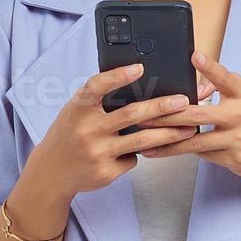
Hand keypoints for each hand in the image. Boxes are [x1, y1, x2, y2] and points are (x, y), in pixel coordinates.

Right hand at [24, 61, 200, 199]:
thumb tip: (139, 82)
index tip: (139, 67)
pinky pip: (133, 158)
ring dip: (169, 134)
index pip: (96, 87)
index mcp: (78, 109)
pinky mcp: (106, 172)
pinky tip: (143, 150)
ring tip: (189, 128)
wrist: (51, 172)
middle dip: (162, 107)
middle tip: (184, 101)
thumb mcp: (75, 112)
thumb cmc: (69, 134)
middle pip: (131, 114)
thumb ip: (99, 100)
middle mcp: (87, 129)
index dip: (117, 76)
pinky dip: (140, 152)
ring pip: (141, 140)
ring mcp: (97, 153)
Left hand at [135, 51, 240, 185]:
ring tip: (147, 142)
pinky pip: (202, 154)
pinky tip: (163, 152)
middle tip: (145, 116)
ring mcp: (238, 138)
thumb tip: (195, 80)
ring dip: (169, 142)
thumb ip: (220, 86)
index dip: (210, 67)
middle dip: (168, 116)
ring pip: (196, 140)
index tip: (194, 56)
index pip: (225, 78)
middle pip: (198, 114)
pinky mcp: (233, 157)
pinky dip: (182, 151)